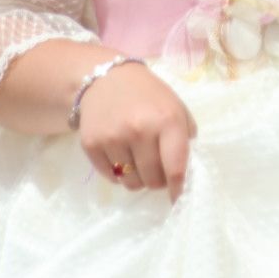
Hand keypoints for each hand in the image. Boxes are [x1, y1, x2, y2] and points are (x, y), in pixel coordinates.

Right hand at [76, 61, 196, 201]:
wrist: (105, 79)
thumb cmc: (148, 96)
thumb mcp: (175, 107)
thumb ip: (185, 136)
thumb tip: (186, 169)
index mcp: (167, 120)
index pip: (175, 168)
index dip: (178, 189)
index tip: (178, 199)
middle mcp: (140, 130)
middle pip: (152, 180)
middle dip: (157, 180)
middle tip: (155, 168)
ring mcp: (113, 138)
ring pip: (131, 182)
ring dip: (137, 178)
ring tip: (137, 159)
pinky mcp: (92, 144)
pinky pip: (111, 177)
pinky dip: (118, 173)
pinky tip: (120, 154)